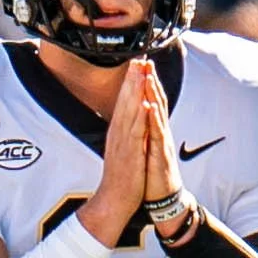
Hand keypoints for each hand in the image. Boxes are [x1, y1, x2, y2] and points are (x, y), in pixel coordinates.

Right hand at [79, 62, 148, 244]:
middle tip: (138, 57)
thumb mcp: (124, 150)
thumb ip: (127, 134)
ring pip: (129, 111)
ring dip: (134, 91)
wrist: (113, 200)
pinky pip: (135, 131)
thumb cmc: (121, 177)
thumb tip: (133, 120)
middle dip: (131, 79)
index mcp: (118, 132)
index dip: (130, 82)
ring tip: (139, 72)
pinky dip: (139, 117)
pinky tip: (144, 103)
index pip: (124, 102)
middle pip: (124, 101)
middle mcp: (118, 133)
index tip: (135, 64)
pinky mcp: (129, 153)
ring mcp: (122, 142)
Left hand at [141, 61, 184, 214]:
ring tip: (147, 77)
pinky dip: (153, 120)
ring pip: (158, 114)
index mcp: (154, 130)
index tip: (140, 65)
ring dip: (153, 95)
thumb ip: (145, 131)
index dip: (146, 83)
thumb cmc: (154, 172)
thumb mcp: (147, 147)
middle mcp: (160, 132)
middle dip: (151, 81)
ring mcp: (162, 142)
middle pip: (156, 102)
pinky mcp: (161, 154)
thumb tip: (140, 117)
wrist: (164, 197)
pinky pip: (157, 135)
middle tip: (145, 61)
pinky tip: (149, 108)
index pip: (151, 101)